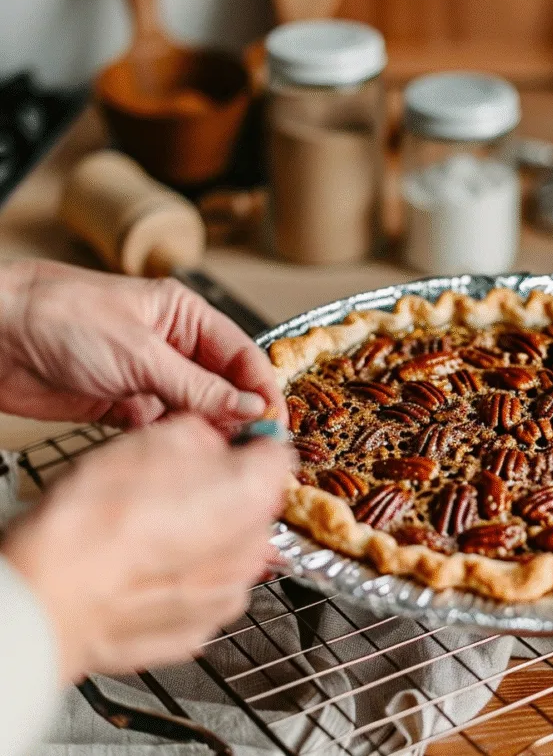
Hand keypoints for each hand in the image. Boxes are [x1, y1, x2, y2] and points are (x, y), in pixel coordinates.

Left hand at [0, 260, 284, 429]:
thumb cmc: (56, 317)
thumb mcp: (141, 354)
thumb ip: (198, 387)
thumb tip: (249, 408)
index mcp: (184, 317)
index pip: (241, 356)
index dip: (262, 390)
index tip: (274, 424)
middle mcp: (171, 346)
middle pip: (223, 387)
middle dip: (239, 417)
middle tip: (250, 449)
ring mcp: (146, 377)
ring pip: (194, 412)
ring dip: (205, 433)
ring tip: (218, 457)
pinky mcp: (121, 405)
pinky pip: (160, 429)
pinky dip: (171, 444)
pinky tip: (179, 456)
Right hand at [1, 415, 292, 682]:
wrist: (49, 594)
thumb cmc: (95, 520)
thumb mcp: (154, 439)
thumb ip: (203, 435)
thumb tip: (212, 440)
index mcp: (253, 494)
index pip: (276, 454)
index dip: (248, 444)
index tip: (228, 444)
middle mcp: (252, 550)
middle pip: (252, 506)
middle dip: (222, 494)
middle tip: (170, 489)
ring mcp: (226, 596)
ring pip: (227, 550)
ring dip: (201, 539)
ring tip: (147, 533)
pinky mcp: (197, 629)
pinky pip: (199, 590)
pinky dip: (178, 579)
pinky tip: (141, 568)